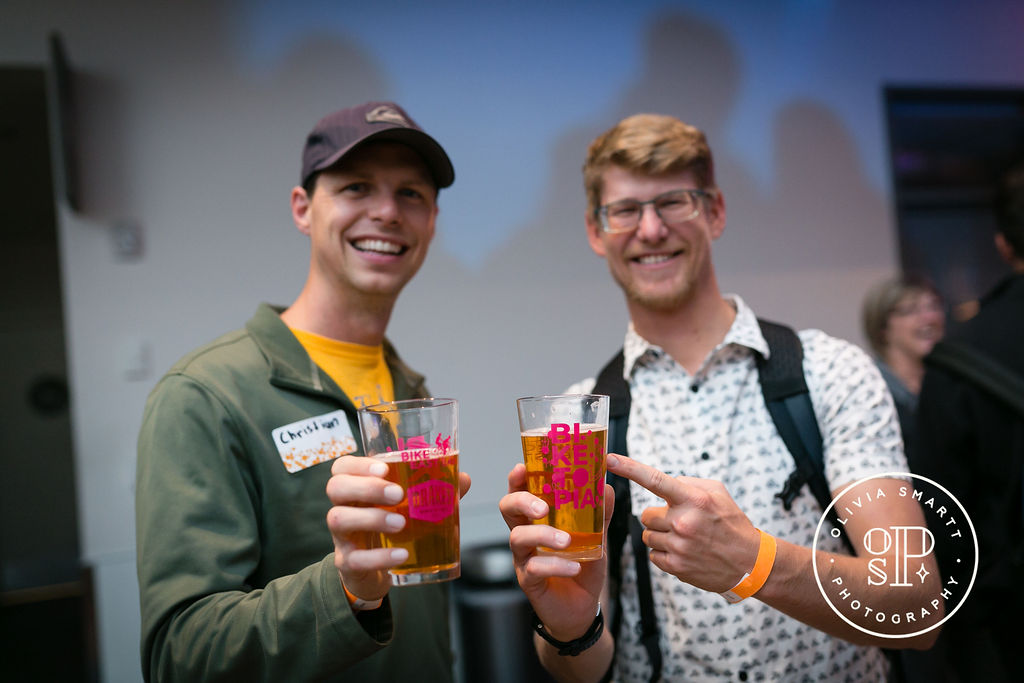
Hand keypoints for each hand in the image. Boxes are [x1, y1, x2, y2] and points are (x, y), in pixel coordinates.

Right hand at [325, 455, 471, 603]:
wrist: (373, 571)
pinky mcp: (346, 562)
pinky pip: (355, 558)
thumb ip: (434, 490)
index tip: (384, 467)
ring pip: (338, 519)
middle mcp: (343, 507)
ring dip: (371, 518)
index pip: (342, 466)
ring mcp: (341, 536)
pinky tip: (401, 555)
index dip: (358, 464)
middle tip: (398, 494)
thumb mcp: (409, 507)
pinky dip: (379, 556)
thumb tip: (463, 479)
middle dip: (367, 487)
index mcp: (355, 487)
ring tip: (401, 523)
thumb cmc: (390, 526)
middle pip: (336, 487)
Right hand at [499, 463, 612, 640]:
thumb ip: (599, 513)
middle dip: (521, 500)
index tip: (522, 468)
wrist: (582, 606)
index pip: (521, 491)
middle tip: (543, 507)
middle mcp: (526, 533)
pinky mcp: (528, 580)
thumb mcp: (595, 537)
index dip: (517, 478)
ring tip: (566, 541)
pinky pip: (534, 568)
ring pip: (518, 537)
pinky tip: (574, 566)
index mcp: (537, 517)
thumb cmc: (582, 566)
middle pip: (508, 508)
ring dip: (542, 535)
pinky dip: (556, 565)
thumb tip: (606, 488)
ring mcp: (524, 557)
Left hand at [606, 453, 759, 592]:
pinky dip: (664, 553)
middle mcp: (683, 522)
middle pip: (646, 515)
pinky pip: (653, 555)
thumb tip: (662, 484)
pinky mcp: (676, 567)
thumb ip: (688, 483)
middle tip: (679, 522)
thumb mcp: (717, 493)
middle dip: (658, 517)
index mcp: (693, 499)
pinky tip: (684, 552)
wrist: (751, 563)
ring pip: (648, 536)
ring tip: (685, 539)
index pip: (655, 479)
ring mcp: (679, 546)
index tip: (609, 459)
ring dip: (661, 536)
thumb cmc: (732, 524)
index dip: (629, 468)